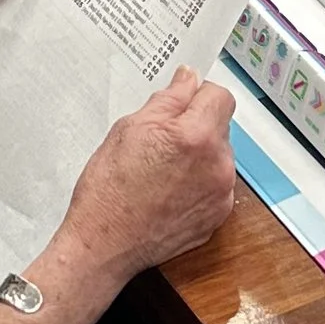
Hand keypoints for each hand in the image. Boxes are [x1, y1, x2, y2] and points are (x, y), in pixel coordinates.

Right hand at [50, 69, 237, 294]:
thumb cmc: (108, 190)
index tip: (183, 102)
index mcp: (196, 136)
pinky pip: (216, 185)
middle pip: (221, 126)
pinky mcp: (218, 216)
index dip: (198, 95)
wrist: (104, 244)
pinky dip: (199, 182)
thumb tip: (188, 79)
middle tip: (162, 140)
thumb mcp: (129, 129)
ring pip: (219, 156)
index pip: (220, 96)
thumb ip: (167, 100)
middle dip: (197, 125)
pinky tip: (170, 190)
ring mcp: (221, 194)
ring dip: (199, 155)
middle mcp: (217, 165)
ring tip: (163, 170)